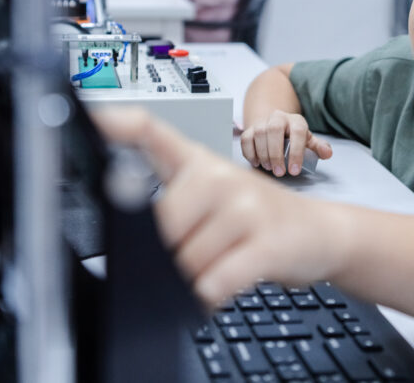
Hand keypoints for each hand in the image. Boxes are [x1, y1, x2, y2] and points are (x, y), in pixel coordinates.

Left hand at [93, 107, 346, 306]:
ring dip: (195, 278)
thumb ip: (170, 204)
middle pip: (161, 226)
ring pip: (186, 261)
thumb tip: (118, 221)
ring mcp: (245, 207)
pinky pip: (214, 281)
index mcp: (199, 163)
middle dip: (170, 254)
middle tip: (201, 249)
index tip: (93, 117)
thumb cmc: (257, 220)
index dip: (117, 124)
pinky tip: (225, 284)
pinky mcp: (266, 242)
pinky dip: (211, 295)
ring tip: (222, 262)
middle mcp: (219, 176)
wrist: (320, 232)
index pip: (152, 132)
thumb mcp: (215, 198)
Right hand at [240, 110, 332, 176]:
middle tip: (279, 172)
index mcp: (295, 120)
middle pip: (274, 130)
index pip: (297, 132)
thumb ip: (318, 146)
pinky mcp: (249, 129)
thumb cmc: (293, 137)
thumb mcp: (308, 140)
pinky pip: (246, 139)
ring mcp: (262, 122)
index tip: (294, 170)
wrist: (274, 125)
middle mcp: (278, 117)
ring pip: (259, 134)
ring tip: (269, 168)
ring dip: (263, 154)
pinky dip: (249, 153)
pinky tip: (256, 163)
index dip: (296, 152)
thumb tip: (327, 153)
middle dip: (276, 153)